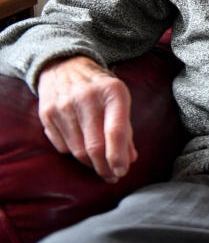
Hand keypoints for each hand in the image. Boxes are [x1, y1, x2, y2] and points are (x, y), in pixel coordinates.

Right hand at [37, 55, 136, 182]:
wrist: (65, 65)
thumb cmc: (99, 87)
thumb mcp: (119, 99)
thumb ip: (125, 129)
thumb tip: (129, 160)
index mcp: (112, 92)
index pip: (115, 132)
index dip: (118, 157)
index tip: (122, 171)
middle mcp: (86, 99)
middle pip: (94, 146)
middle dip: (104, 167)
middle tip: (112, 176)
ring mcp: (63, 106)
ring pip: (77, 150)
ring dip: (90, 164)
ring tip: (100, 167)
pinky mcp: (46, 114)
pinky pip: (62, 146)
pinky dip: (74, 153)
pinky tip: (82, 149)